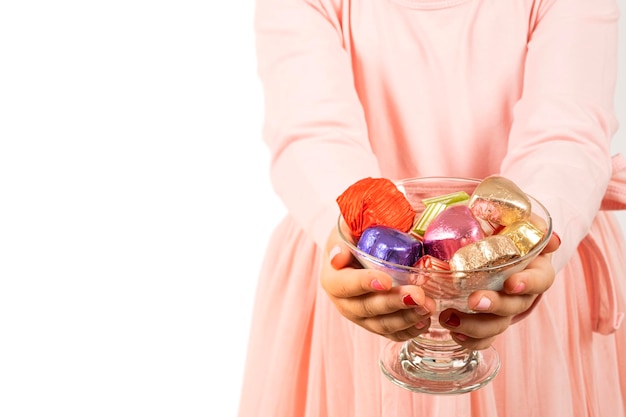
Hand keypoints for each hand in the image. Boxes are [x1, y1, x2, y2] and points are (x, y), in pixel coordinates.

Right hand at [320, 226, 435, 341]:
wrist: (358, 252)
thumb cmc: (353, 238)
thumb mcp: (345, 231)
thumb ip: (342, 238)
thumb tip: (338, 256)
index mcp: (333, 280)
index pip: (345, 285)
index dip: (365, 283)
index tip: (386, 281)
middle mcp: (345, 303)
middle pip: (367, 308)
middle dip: (394, 303)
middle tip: (418, 295)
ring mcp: (362, 318)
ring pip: (382, 325)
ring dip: (407, 317)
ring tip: (428, 306)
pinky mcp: (378, 325)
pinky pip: (393, 333)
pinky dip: (410, 330)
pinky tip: (425, 321)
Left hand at [439, 232, 560, 349]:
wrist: (501, 248)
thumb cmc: (509, 234)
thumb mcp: (519, 223)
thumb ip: (531, 224)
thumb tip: (551, 238)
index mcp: (536, 270)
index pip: (540, 280)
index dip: (527, 284)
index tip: (510, 282)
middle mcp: (523, 294)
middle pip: (514, 306)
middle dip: (494, 305)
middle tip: (473, 300)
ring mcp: (505, 311)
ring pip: (497, 325)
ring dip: (474, 326)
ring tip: (449, 317)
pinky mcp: (489, 322)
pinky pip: (484, 339)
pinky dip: (470, 340)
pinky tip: (454, 334)